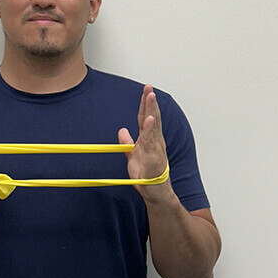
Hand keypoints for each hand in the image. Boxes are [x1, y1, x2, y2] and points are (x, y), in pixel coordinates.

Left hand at [118, 84, 171, 201]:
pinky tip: (149, 119)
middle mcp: (154, 140)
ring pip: (153, 125)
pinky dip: (150, 129)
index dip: (144, 104)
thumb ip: (127, 142)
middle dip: (150, 102)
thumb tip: (122, 130)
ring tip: (151, 96)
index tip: (145, 90)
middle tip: (149, 87)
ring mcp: (155, 147)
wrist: (154, 190)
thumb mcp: (132, 155)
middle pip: (151, 117)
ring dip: (151, 110)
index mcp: (149, 139)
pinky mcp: (154, 155)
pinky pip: (151, 140)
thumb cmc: (147, 173)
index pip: (145, 118)